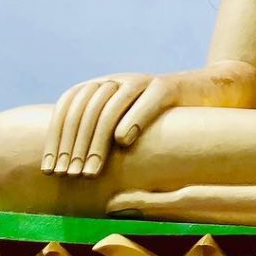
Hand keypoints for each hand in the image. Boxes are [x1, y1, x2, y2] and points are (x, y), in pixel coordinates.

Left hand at [42, 72, 178, 178]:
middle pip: (86, 110)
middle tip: (71, 176)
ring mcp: (142, 81)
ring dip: (96, 142)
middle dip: (74, 146)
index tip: (51, 169)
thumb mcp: (125, 123)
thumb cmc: (161, 118)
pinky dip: (133, 119)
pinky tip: (123, 142)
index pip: (68, 107)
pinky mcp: (167, 87)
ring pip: (110, 107)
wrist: (204, 91)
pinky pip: (146, 100)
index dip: (55, 138)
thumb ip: (100, 135)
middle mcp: (117, 79)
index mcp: (102, 86)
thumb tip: (66, 167)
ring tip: (91, 170)